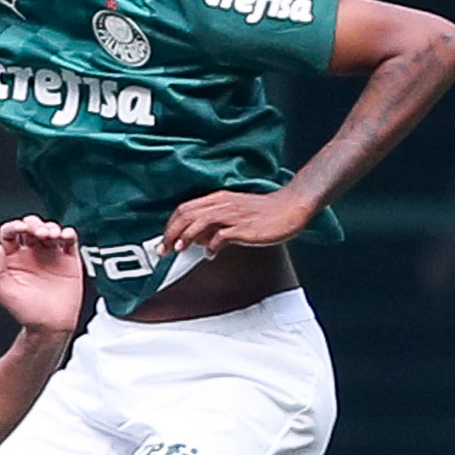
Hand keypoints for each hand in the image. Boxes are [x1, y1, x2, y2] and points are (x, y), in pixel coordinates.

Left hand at [0, 215, 81, 333]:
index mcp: (14, 259)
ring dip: (50, 227)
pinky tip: (64, 236)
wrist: (50, 326)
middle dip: (33, 224)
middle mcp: (32, 253)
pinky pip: (69, 240)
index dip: (14, 227)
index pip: (10, 234)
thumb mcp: (4, 292)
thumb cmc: (27, 313)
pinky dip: (68, 233)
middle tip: (37, 231)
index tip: (19, 228)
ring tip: (51, 235)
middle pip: (31, 227)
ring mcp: (51, 255)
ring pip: (50, 230)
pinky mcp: (68, 259)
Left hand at [161, 187, 313, 254]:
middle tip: (164, 249)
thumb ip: (214, 224)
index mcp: (218, 199)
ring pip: (198, 222)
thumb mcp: (234, 213)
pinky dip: (211, 246)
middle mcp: (222, 204)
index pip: (185, 208)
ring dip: (185, 237)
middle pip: (186, 214)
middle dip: (171, 233)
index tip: (163, 240)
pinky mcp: (243, 228)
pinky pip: (220, 236)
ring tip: (179, 250)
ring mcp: (232, 215)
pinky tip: (210, 254)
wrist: (291, 207)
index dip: (170, 225)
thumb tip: (196, 240)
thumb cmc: (264, 212)